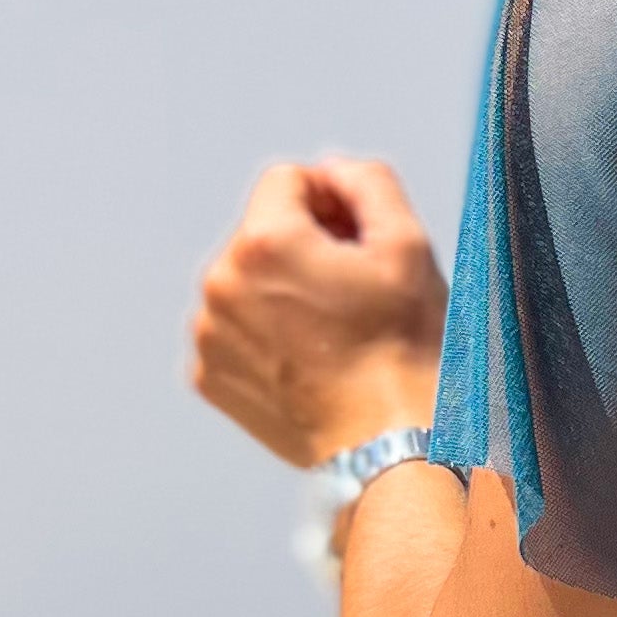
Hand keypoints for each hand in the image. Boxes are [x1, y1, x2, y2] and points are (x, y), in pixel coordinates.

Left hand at [189, 159, 450, 468]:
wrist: (390, 444)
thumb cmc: (404, 349)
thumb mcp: (407, 244)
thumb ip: (367, 182)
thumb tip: (331, 173)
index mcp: (264, 241)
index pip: (288, 180)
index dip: (333, 201)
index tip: (361, 243)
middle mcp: (220, 283)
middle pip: (264, 231)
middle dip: (305, 248)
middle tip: (353, 294)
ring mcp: (209, 334)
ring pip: (248, 281)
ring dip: (284, 290)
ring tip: (333, 331)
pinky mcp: (209, 375)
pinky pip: (236, 328)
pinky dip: (267, 335)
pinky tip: (309, 360)